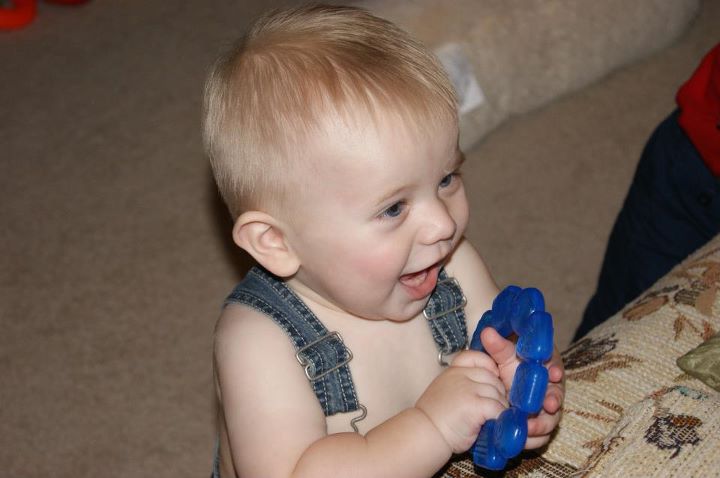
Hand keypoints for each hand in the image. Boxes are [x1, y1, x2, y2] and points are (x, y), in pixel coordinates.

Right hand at [415, 350, 507, 453]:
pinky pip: (497, 407)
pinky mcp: (474, 404)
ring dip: (499, 408)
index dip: (489, 366)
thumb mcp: (446, 390)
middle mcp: (461, 375)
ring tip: (490, 418)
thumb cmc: (437, 418)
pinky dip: (499, 417)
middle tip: (492, 408)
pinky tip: (491, 423)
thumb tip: (488, 388)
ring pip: (497, 394)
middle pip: (493, 379)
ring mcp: (467, 388)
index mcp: (454, 371)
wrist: (425, 433)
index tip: (492, 378)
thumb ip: (462, 383)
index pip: (476, 357)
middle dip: (497, 394)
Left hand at [480, 328, 564, 448]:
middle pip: (557, 393)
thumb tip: (487, 332)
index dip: (555, 368)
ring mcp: (546, 407)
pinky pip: (542, 433)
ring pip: (551, 416)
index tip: (553, 372)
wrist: (499, 385)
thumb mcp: (504, 356)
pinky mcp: (539, 423)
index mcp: (546, 365)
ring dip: (544, 422)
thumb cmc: (508, 365)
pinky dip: (535, 436)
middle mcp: (550, 386)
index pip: (555, 364)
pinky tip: (525, 438)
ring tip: (532, 426)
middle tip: (549, 403)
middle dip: (554, 399)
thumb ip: (498, 346)